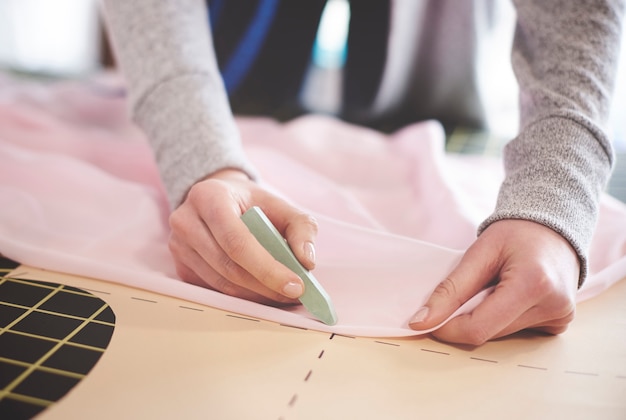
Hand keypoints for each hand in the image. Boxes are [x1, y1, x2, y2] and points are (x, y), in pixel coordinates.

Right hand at [168, 169, 317, 304]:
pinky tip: (262, 292)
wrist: (219, 198)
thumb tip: (306, 261)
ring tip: (282, 294)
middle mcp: (186, 220)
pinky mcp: (181, 266)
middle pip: (228, 266)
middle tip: (294, 294)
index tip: (295, 285)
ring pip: (220, 283)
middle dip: (266, 286)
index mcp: (209, 197)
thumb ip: (301, 227)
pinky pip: (213, 289)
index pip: (237, 241)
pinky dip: (241, 296)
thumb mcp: (280, 204)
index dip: (267, 268)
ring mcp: (178, 245)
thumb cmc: (251, 203)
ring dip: (256, 295)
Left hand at [409, 219, 578, 344]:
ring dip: (485, 317)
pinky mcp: (559, 324)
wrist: (553, 228)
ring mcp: (560, 318)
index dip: (448, 328)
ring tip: (493, 286)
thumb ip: (450, 289)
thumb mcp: (478, 253)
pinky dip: (502, 318)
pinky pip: (516, 331)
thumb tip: (422, 321)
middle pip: (489, 333)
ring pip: (501, 335)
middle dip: (466, 318)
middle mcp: (554, 306)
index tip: (428, 320)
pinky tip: (509, 295)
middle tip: (467, 290)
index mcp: (533, 284)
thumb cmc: (516, 234)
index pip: (479, 327)